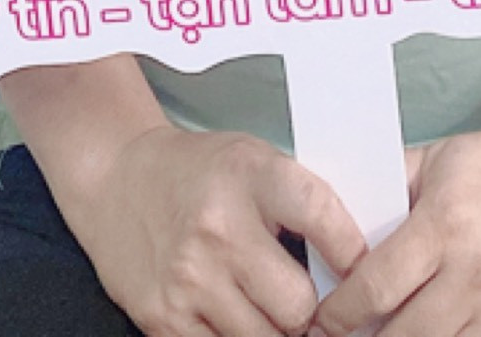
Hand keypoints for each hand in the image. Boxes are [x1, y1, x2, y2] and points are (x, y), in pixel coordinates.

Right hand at [45, 120, 366, 336]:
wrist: (117, 179)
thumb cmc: (200, 172)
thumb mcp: (254, 160)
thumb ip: (301, 202)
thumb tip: (359, 260)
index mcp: (250, 176)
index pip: (321, 216)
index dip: (353, 251)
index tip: (364, 268)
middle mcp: (218, 229)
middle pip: (298, 305)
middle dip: (312, 311)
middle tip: (312, 303)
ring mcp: (189, 280)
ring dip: (277, 332)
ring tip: (275, 310)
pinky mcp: (164, 320)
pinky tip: (240, 318)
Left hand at [310, 113, 480, 336]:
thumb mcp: (436, 160)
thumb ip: (385, 195)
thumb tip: (334, 234)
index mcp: (446, 227)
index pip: (376, 289)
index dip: (338, 313)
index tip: (321, 319)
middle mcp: (477, 275)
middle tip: (346, 333)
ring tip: (388, 331)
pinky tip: (434, 333)